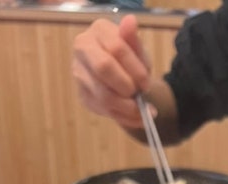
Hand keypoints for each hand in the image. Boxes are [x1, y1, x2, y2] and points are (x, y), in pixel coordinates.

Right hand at [72, 15, 151, 131]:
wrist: (120, 74)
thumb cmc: (129, 58)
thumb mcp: (136, 49)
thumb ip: (133, 39)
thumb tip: (130, 21)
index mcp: (98, 31)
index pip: (117, 48)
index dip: (135, 69)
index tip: (147, 83)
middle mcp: (82, 49)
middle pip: (104, 68)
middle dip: (127, 87)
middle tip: (139, 94)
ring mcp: (79, 73)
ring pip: (102, 94)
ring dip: (127, 108)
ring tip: (143, 111)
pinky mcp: (83, 95)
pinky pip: (103, 110)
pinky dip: (124, 118)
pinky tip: (136, 118)